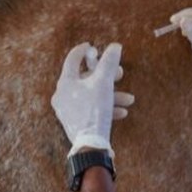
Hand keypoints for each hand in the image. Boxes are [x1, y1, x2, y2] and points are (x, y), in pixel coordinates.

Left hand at [52, 42, 134, 156]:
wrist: (91, 145)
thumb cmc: (94, 110)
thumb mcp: (104, 83)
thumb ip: (109, 63)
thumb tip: (115, 46)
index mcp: (65, 83)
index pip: (73, 59)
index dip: (84, 51)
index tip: (93, 46)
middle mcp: (63, 95)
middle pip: (86, 79)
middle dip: (106, 76)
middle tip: (120, 74)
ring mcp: (68, 110)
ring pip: (92, 95)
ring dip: (112, 95)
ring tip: (129, 99)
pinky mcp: (75, 122)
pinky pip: (91, 109)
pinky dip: (106, 107)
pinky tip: (121, 112)